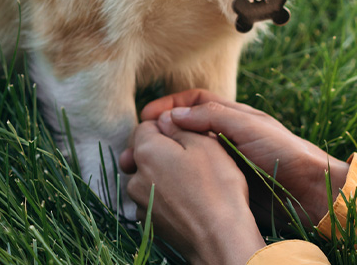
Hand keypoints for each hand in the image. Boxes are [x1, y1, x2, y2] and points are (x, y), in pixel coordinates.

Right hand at [122, 89, 349, 227]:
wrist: (310, 191)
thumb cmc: (284, 152)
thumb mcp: (249, 127)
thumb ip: (214, 116)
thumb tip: (174, 114)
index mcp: (233, 116)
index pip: (194, 102)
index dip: (168, 105)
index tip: (146, 117)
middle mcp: (226, 136)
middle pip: (185, 129)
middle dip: (159, 134)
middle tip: (135, 147)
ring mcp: (225, 162)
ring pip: (187, 155)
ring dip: (164, 159)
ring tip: (140, 169)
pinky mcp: (226, 186)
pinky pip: (196, 179)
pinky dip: (177, 180)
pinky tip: (162, 189)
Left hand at [125, 120, 264, 264]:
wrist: (220, 238)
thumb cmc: (217, 186)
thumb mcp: (205, 143)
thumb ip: (179, 126)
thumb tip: (164, 118)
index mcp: (147, 152)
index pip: (146, 125)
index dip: (167, 124)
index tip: (187, 132)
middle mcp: (136, 178)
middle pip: (144, 152)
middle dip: (164, 150)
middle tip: (193, 155)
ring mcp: (141, 203)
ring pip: (149, 177)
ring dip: (165, 174)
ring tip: (195, 180)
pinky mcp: (150, 223)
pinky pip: (155, 199)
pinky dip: (168, 196)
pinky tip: (190, 200)